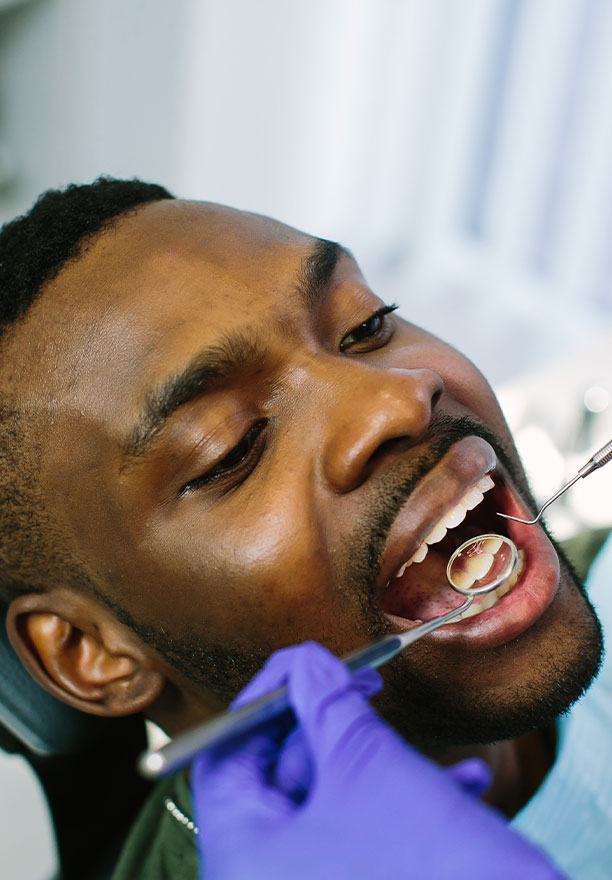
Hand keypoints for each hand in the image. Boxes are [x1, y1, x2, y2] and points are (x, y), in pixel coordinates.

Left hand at [192, 641, 564, 879]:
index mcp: (243, 855)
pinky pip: (365, 833)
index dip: (264, 698)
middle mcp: (266, 876)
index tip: (305, 665)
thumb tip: (306, 662)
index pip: (224, 754)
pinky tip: (461, 784)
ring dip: (385, 763)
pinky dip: (407, 802)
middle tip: (364, 686)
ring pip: (331, 800)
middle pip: (278, 774)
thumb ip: (326, 703)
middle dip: (332, 725)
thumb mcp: (368, 767)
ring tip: (427, 748)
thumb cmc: (429, 869)